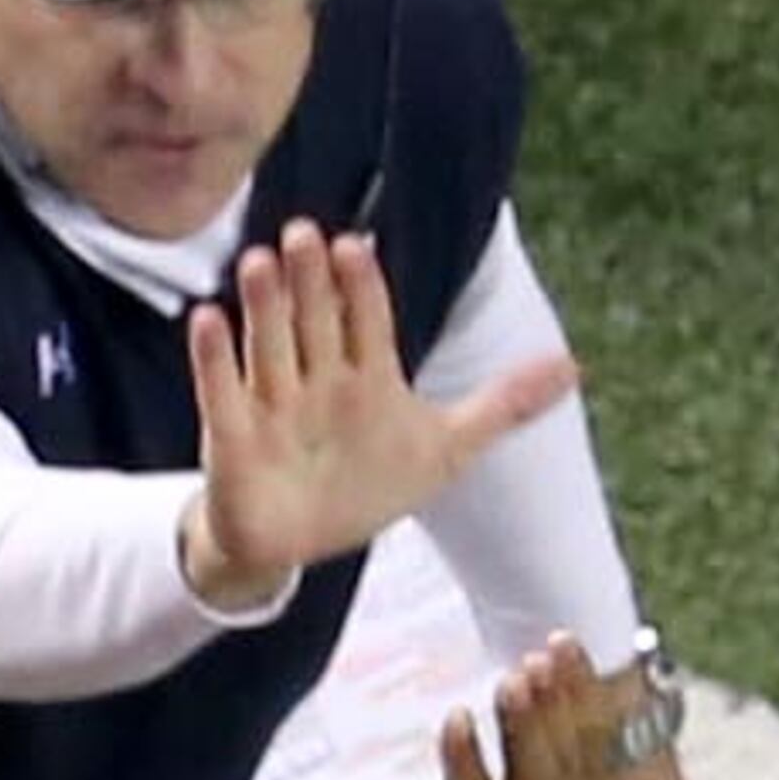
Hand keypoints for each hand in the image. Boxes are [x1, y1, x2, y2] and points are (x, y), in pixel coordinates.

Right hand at [181, 222, 573, 608]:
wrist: (300, 545)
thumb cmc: (366, 487)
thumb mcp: (445, 449)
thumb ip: (503, 406)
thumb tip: (573, 368)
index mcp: (367, 374)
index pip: (366, 318)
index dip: (359, 287)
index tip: (353, 249)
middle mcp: (317, 379)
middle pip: (315, 321)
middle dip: (310, 282)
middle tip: (305, 234)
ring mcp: (273, 405)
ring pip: (269, 347)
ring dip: (263, 307)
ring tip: (259, 261)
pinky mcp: (233, 437)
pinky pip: (222, 393)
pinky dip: (213, 360)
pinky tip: (205, 319)